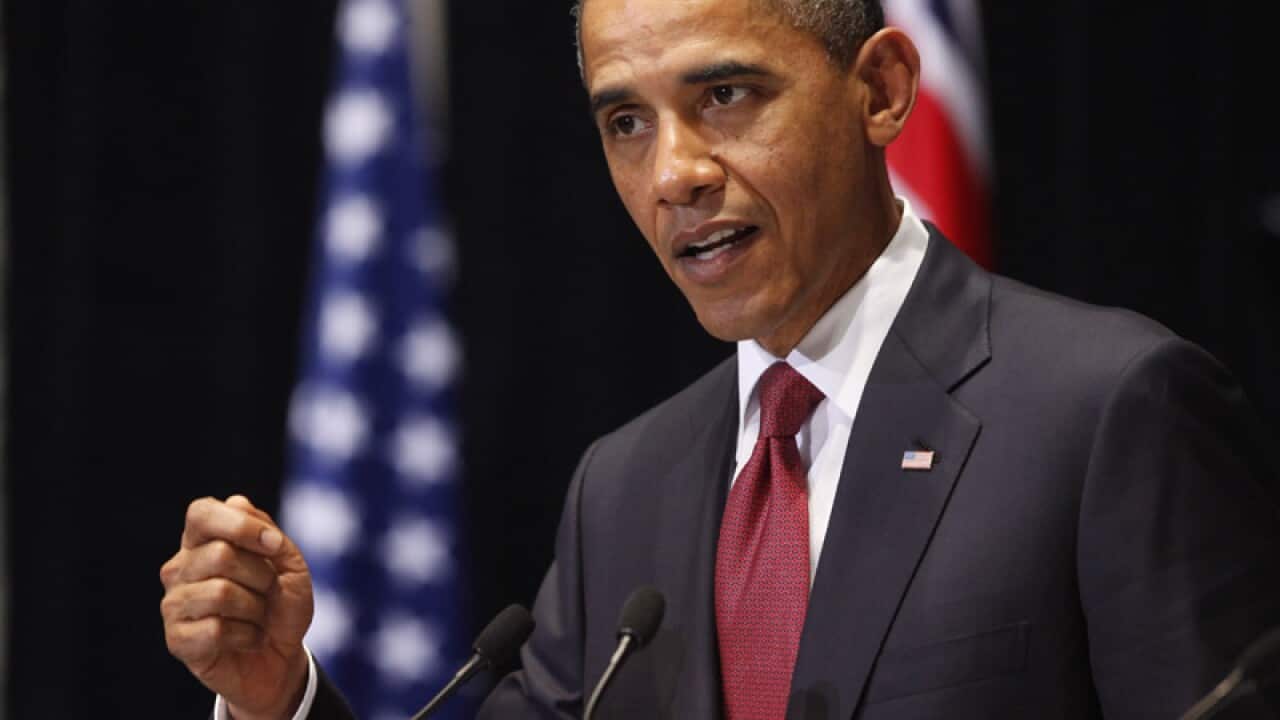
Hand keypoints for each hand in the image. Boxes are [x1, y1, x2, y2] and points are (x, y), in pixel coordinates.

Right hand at [161, 495, 313, 719]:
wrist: (282, 657)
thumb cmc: (281, 606)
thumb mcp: (290, 564)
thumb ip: (267, 532)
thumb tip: (237, 502)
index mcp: (203, 541)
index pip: (201, 513)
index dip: (241, 525)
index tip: (275, 545)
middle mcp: (180, 567)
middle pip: (220, 555)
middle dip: (262, 576)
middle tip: (268, 592)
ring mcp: (173, 603)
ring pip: (220, 593)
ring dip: (256, 608)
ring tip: (257, 617)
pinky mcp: (176, 639)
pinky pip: (216, 630)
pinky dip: (248, 636)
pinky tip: (247, 639)